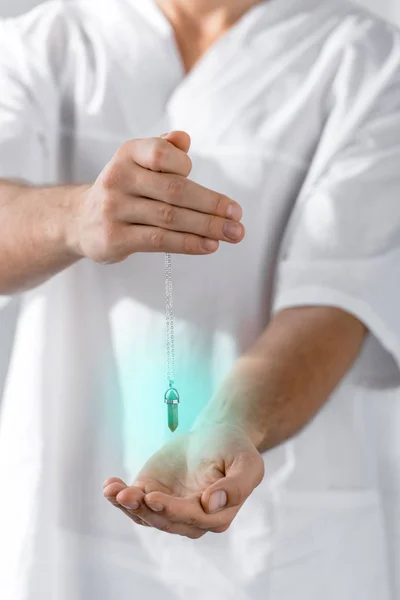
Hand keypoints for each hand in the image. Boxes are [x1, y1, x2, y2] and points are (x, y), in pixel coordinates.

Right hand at [69, 131, 244, 262]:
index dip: (185, 166)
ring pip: (169, 218)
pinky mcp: (115, 238)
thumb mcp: (138, 163)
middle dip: (211, 205)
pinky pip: (159, 240)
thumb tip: (184, 138)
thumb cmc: (123, 190)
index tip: (197, 179)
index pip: (161, 154)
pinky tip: (209, 245)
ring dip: (207, 227)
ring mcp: (114, 210)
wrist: (80, 221)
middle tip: (237, 217)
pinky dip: (188, 243)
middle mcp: (118, 179)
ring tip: (233, 233)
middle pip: (174, 191)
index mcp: (127, 154)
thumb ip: (162, 150)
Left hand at [103, 423, 264, 538]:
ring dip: (127, 505)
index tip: (154, 498)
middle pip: (165, 520)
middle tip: (127, 495)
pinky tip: (109, 486)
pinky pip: (133, 502)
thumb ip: (236, 486)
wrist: (215, 433)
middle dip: (144, 509)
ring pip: (145, 515)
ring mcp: (169, 508)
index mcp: (217, 515)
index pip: (192, 518)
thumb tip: (211, 504)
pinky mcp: (152, 495)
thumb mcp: (246, 463)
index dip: (172, 510)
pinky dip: (119, 496)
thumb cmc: (234, 448)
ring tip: (113, 490)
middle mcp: (191, 518)